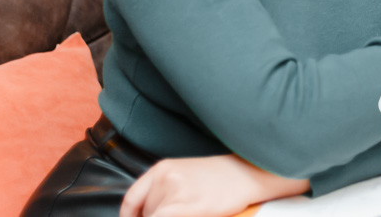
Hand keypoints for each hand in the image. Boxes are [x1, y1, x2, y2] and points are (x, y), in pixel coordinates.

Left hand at [120, 154, 307, 216]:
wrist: (248, 173)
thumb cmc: (220, 179)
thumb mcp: (185, 176)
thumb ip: (163, 192)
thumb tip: (147, 213)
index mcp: (162, 169)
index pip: (131, 201)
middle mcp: (165, 178)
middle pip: (146, 213)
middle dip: (159, 216)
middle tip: (184, 209)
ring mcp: (176, 192)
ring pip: (157, 216)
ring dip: (170, 216)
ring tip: (195, 208)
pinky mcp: (188, 206)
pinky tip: (193, 211)